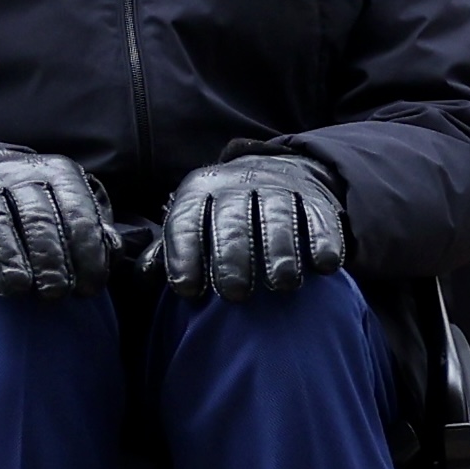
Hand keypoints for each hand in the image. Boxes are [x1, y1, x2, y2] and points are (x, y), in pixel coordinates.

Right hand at [0, 144, 114, 299]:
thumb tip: (111, 251)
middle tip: (54, 294)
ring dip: (6, 257)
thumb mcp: (70, 205)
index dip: (86, 253)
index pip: (78, 214)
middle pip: (37, 218)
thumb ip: (94, 227)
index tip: (88, 290)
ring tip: (18, 290)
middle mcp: (17, 173)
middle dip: (49, 259)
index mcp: (58, 173)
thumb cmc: (35, 203)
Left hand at [157, 153, 347, 302]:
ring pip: (276, 218)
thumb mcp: (191, 222)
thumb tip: (145, 279)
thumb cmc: (222, 214)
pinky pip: (318, 216)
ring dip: (279, 252)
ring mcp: (277, 186)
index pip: (186, 222)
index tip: (187, 292)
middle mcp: (236, 184)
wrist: (275, 172)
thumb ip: (168, 250)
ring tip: (282, 286)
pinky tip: (324, 266)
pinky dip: (323, 239)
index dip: (184, 256)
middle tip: (235, 295)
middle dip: (232, 258)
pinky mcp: (312, 194)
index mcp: (199, 191)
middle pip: (232, 221)